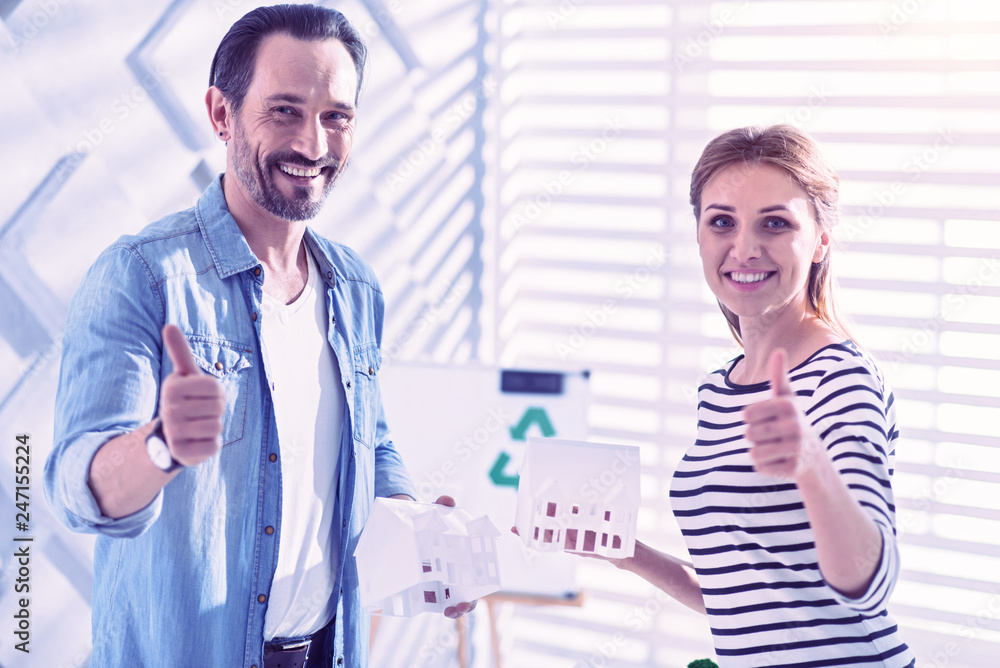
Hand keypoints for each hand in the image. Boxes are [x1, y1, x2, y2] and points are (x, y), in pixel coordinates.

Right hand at [158, 324, 224, 466]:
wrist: (171, 438)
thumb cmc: (185, 400)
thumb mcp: (184, 376)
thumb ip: (180, 352)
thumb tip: (169, 325)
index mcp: (172, 388)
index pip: (215, 386)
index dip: (217, 391)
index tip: (204, 394)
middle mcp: (169, 411)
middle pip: (218, 407)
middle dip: (216, 409)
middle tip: (203, 412)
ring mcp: (174, 434)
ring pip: (217, 427)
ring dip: (214, 426)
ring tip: (200, 425)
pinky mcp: (183, 454)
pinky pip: (214, 446)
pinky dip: (212, 444)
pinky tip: (198, 441)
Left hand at [432, 495, 478, 618]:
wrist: (408, 525)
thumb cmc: (429, 521)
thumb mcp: (436, 512)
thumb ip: (442, 506)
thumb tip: (448, 501)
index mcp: (463, 559)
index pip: (477, 578)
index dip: (480, 587)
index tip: (477, 592)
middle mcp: (454, 574)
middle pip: (467, 596)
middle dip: (467, 605)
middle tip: (460, 606)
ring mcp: (440, 582)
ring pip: (452, 602)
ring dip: (454, 610)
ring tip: (449, 611)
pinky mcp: (425, 586)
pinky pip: (432, 601)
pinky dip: (434, 606)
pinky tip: (429, 608)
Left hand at [743, 349, 822, 478]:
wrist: (813, 455)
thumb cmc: (791, 421)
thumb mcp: (785, 398)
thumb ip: (779, 376)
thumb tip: (778, 350)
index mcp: (788, 406)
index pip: (746, 415)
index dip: (751, 419)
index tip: (767, 419)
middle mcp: (795, 426)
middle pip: (749, 434)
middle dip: (755, 438)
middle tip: (773, 436)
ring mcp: (796, 449)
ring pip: (754, 453)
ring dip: (760, 452)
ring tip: (776, 448)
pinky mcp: (794, 468)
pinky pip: (761, 468)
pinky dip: (766, 467)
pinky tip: (781, 461)